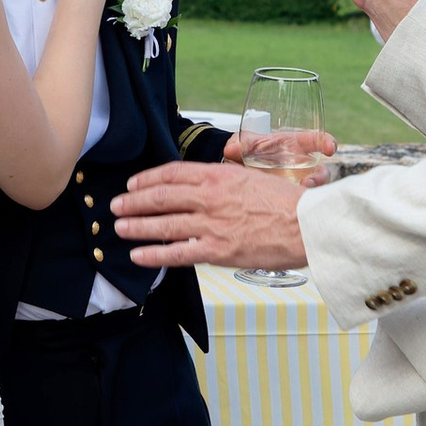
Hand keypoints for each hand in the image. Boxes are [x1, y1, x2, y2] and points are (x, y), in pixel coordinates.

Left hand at [113, 155, 311, 272]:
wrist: (308, 227)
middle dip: (134, 201)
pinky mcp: (217, 251)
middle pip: (161, 197)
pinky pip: (177, 253)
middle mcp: (210, 198)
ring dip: (136, 226)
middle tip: (117, 204)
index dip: (148, 178)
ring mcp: (212, 225)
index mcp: (219, 176)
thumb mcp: (255, 175)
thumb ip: (230, 175)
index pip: (173, 173)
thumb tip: (216, 169)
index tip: (134, 183)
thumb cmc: (288, 202)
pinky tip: (138, 256)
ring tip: (120, 228)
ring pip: (163, 224)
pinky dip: (154, 255)